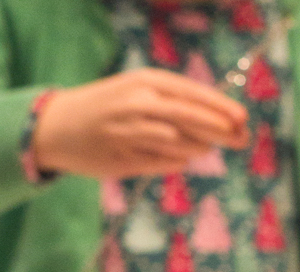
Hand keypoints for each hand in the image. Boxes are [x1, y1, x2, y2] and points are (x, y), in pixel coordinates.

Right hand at [33, 70, 247, 178]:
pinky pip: (157, 162)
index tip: (243, 119)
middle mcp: (137, 104)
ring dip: (197, 147)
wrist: (57, 125)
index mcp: (144, 81)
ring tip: (208, 149)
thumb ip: (170, 102)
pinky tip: (184, 160)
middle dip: (219, 129)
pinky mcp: (119, 158)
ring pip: (175, 142)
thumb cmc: (106, 107)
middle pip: (188, 117)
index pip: (191, 93)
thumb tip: (210, 119)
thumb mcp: (137, 90)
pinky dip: (175, 162)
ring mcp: (128, 132)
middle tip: (242, 139)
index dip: (220, 107)